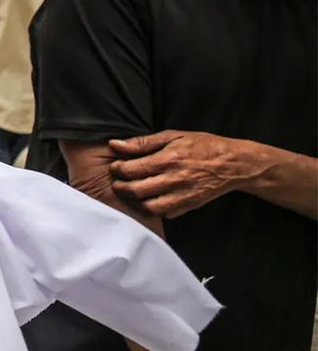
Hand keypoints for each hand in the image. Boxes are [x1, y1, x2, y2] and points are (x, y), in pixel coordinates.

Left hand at [110, 131, 264, 217]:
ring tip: (132, 192)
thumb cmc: (202, 146)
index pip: (132, 170)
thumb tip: (115, 144)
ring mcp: (183, 196)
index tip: (115, 167)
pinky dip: (153, 209)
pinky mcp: (189, 206)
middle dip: (120, 187)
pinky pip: (165, 214)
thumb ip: (143, 142)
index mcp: (169, 159)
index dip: (118, 169)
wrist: (234, 164)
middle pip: (136, 190)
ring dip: (135, 201)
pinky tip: (150, 199)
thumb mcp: (173, 136)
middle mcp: (175, 179)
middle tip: (117, 182)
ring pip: (148, 207)